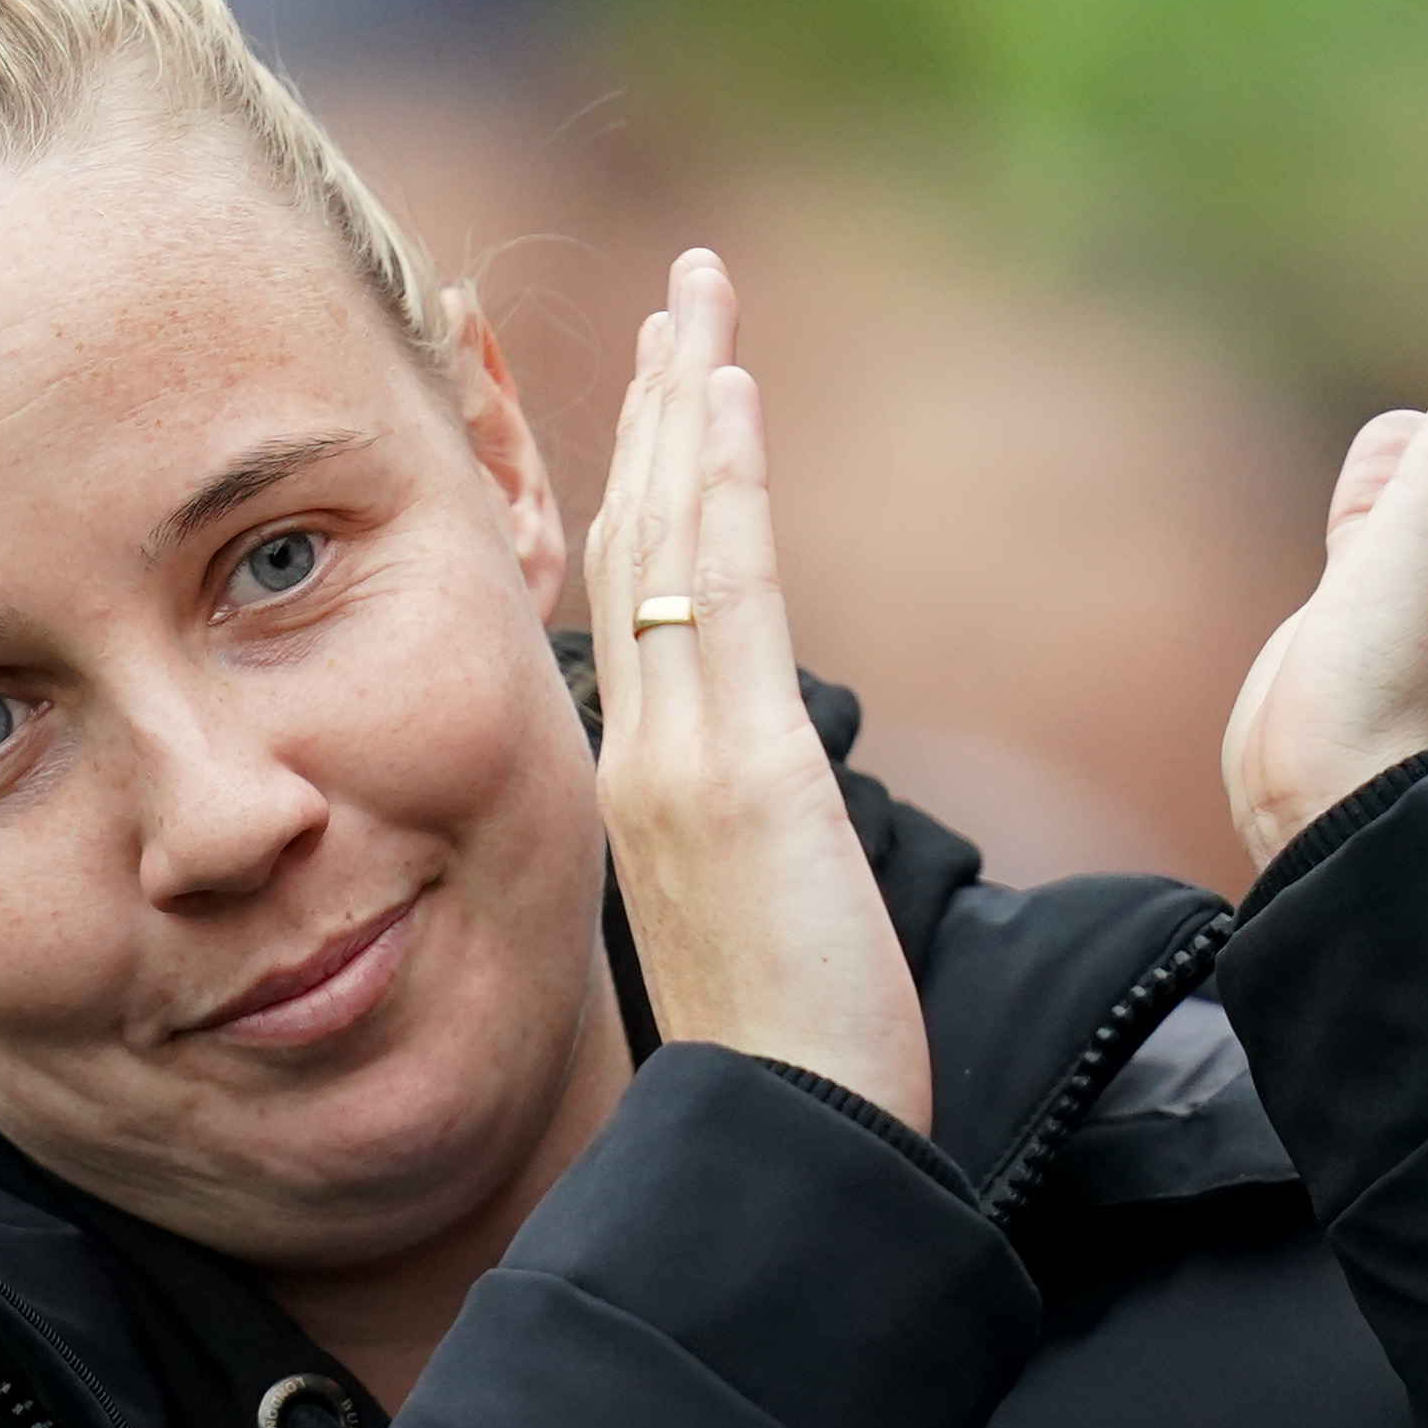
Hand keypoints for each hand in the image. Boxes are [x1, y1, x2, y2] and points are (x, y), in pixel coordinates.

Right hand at [582, 248, 932, 1130]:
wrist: (787, 1137)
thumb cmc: (793, 1055)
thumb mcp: (756, 914)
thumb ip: (749, 834)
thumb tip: (769, 804)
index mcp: (641, 782)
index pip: (634, 599)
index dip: (643, 482)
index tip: (664, 391)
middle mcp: (641, 751)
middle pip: (639, 540)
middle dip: (660, 405)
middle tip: (680, 290)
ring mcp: (681, 754)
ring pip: (672, 541)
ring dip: (689, 402)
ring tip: (700, 293)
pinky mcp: (743, 768)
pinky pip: (728, 588)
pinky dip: (725, 477)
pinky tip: (729, 385)